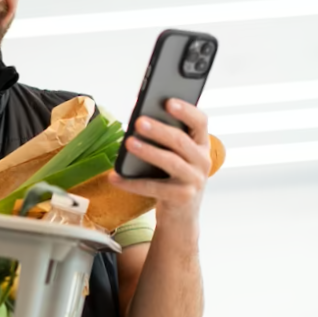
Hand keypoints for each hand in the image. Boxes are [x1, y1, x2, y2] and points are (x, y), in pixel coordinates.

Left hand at [110, 99, 210, 217]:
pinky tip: (115, 177)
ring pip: (170, 162)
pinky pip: (153, 188)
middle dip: (159, 130)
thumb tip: (138, 121)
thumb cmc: (173, 178)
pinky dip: (132, 183)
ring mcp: (194, 181)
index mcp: (201, 145)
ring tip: (128, 143)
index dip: (186, 110)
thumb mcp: (175, 156)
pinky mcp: (182, 198)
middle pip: (181, 141)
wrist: (181, 216)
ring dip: (148, 151)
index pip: (200, 122)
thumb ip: (165, 139)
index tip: (168, 101)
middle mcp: (202, 161)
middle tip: (139, 122)